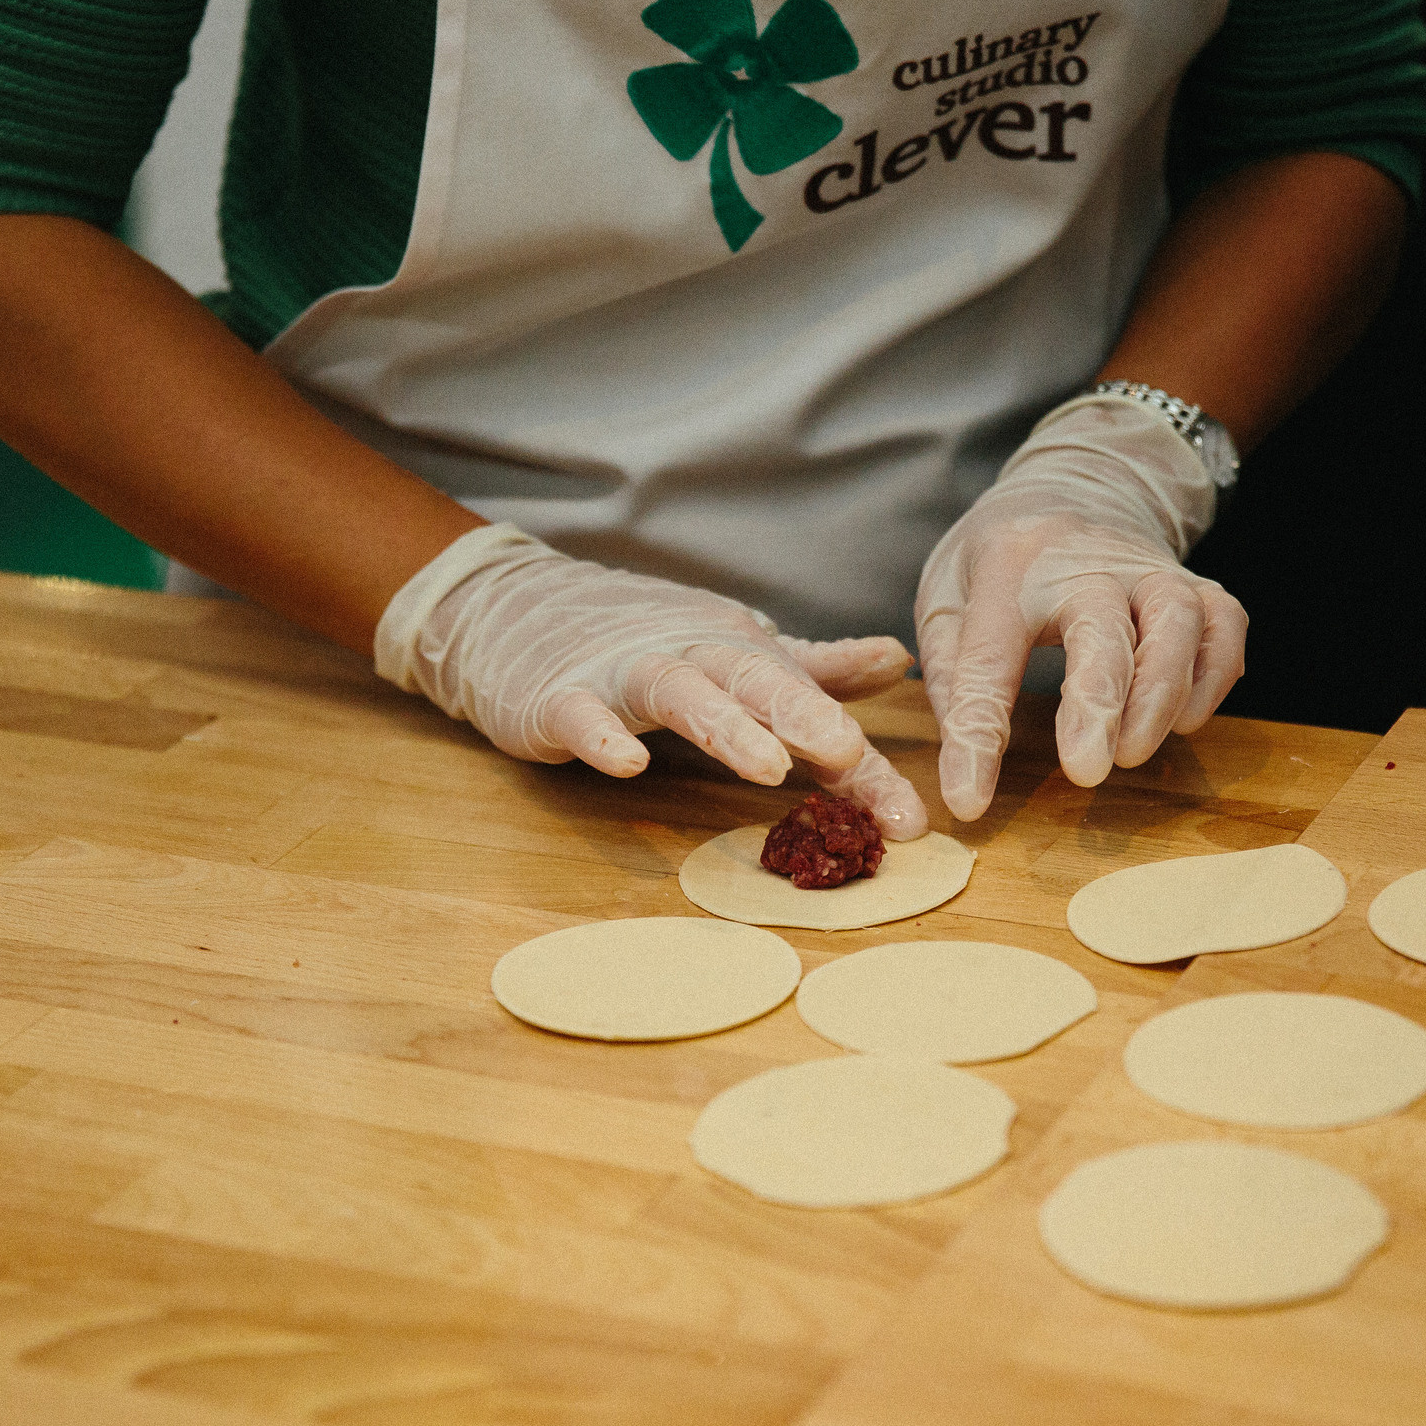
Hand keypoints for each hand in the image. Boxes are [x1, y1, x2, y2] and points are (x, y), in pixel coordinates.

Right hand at [378, 524, 928, 837]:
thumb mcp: (733, 650)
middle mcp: (691, 656)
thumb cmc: (639, 637)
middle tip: (848, 751)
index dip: (863, 766)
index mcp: (740, 654)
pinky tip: (628, 764)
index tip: (911, 821)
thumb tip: (899, 660)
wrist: (514, 604)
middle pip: (753, 680)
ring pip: (679, 691)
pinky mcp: (558, 696)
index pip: (813, 711)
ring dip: (724, 724)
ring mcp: (622, 674)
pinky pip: (581, 715)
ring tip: (767, 765)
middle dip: (804, 713)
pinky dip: (603, 736)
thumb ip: (813, 667)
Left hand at [915, 396, 1246, 820]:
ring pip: (1176, 621)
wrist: (1077, 483)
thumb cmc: (1003, 559)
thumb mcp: (946, 597)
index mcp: (1007, 568)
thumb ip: (949, 673)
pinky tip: (1184, 721)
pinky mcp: (1196, 584)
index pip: (987, 657)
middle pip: (1102, 626)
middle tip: (1087, 773)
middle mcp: (1084, 562)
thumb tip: (963, 759)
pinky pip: (1224, 626)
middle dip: (1099, 702)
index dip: (977, 735)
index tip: (970, 801)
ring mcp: (1149, 569)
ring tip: (1133, 753)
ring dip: (1161, 695)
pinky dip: (1212, 679)